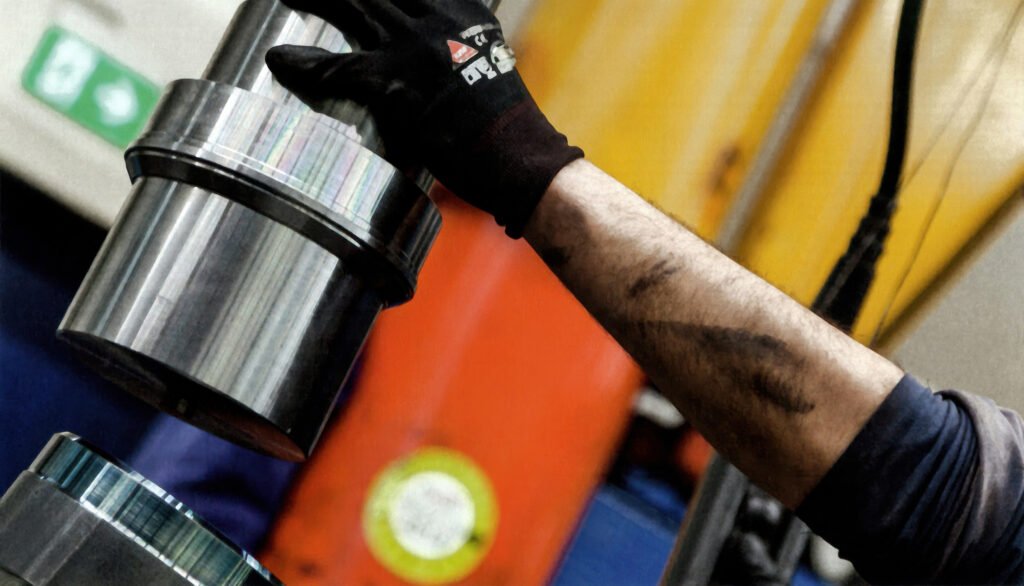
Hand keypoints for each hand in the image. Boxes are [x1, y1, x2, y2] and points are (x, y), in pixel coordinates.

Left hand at [266, 0, 582, 236]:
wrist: (521, 159)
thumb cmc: (506, 125)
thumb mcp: (485, 61)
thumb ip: (455, 43)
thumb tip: (434, 54)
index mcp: (463, 7)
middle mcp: (439, 17)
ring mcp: (415, 48)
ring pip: (351, 8)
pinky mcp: (396, 84)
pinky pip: (338, 68)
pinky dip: (305, 65)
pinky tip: (281, 59)